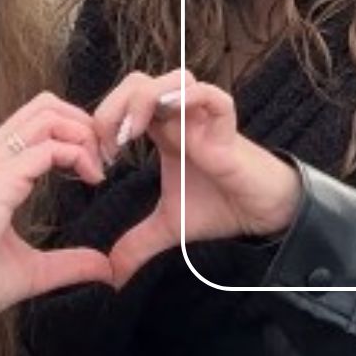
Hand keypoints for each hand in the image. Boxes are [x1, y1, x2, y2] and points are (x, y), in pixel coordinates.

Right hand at [0, 93, 114, 354]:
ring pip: (47, 116)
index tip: (98, 166)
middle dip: (84, 124)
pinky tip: (91, 179)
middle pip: (46, 106)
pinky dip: (77, 154)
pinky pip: (47, 148)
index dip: (77, 133)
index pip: (39, 120)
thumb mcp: (33, 269)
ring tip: (98, 168)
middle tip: (103, 159)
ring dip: (83, 135)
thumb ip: (69, 262)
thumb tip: (105, 267)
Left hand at [92, 70, 303, 286]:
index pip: (123, 102)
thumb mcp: (167, 227)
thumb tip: (111, 277)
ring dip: (145, 100)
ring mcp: (204, 117)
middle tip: (108, 146)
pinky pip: (210, 95)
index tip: (96, 160)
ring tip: (132, 135)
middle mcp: (181, 116)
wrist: (260, 212)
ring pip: (173, 77)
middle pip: (139, 80)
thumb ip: (137, 244)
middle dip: (113, 106)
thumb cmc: (219, 206)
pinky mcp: (227, 126)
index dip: (101, 122)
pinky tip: (166, 128)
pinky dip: (187, 100)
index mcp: (162, 130)